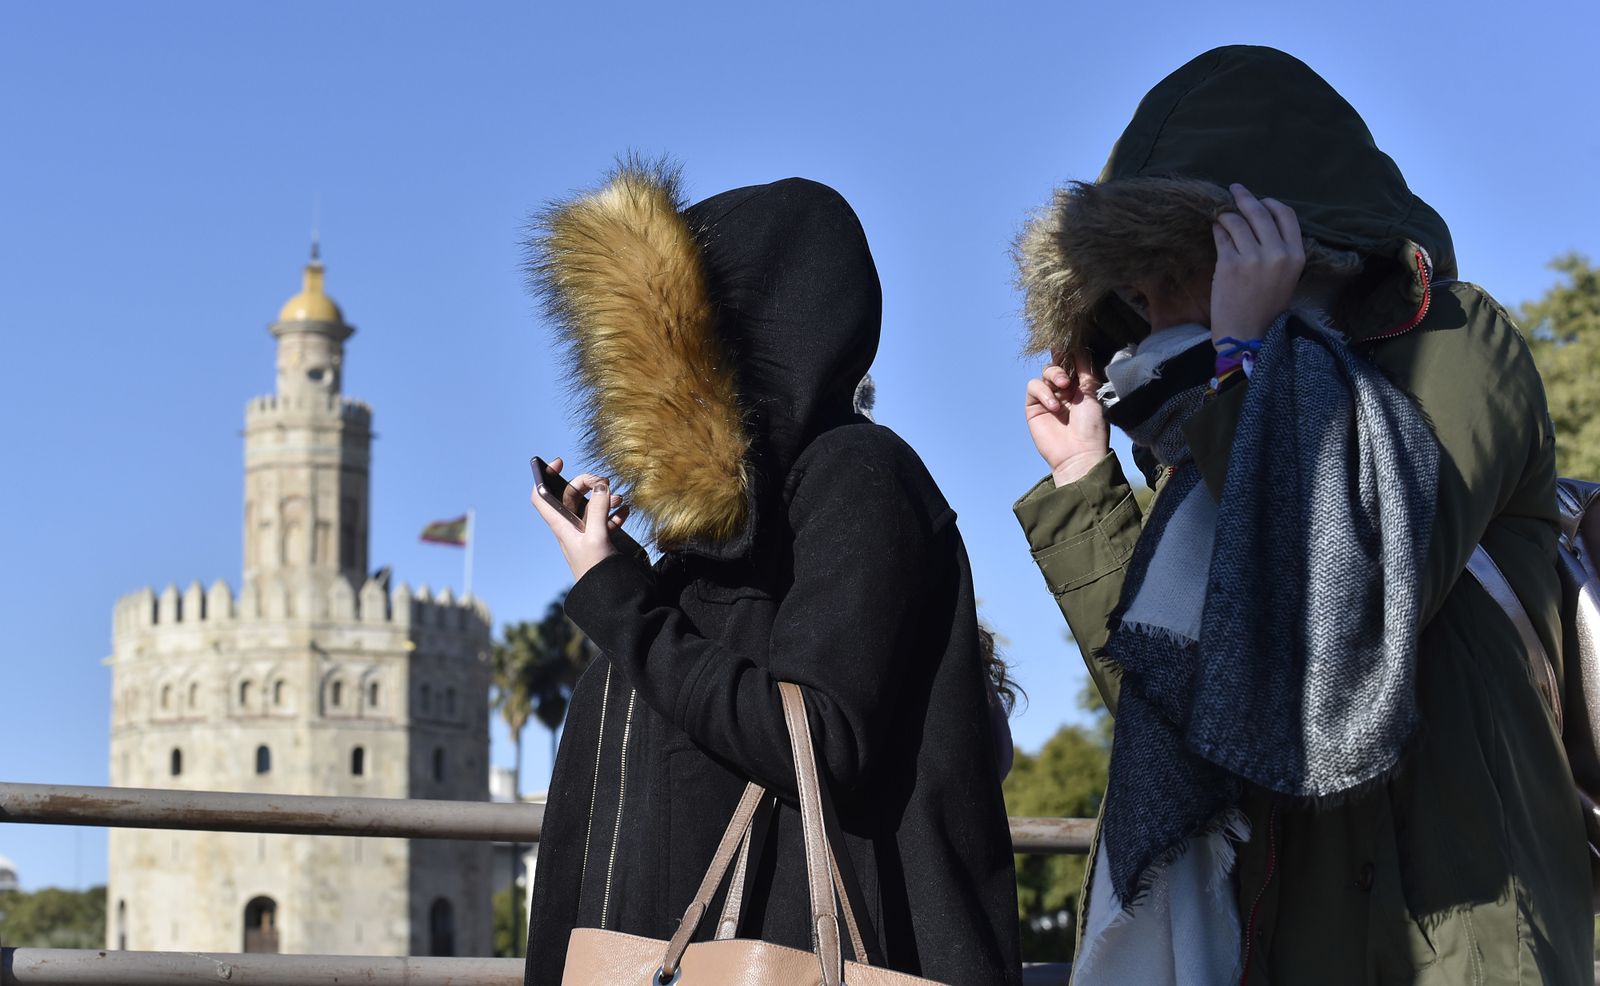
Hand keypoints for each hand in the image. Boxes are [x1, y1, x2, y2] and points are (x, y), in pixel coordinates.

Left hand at [529, 456, 629, 581]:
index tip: (559, 462)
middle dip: (587, 484)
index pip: (541, 495)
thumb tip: (602, 485)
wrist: (606, 597)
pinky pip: (604, 520)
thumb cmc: (595, 571)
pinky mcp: (600, 541)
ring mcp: (586, 534)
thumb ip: (600, 509)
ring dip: (604, 498)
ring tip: (620, 499)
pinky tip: (626, 512)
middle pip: (570, 496)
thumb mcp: (597, 537)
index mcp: (562, 525)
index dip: (544, 476)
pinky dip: (614, 513)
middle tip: (605, 482)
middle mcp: (571, 527)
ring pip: (590, 507)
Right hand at [1025, 351, 1108, 487]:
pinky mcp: (1034, 406)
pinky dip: (1042, 392)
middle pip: (1057, 363)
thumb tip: (1079, 346)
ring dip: (1052, 375)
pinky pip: (1033, 387)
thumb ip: (1085, 369)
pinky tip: (1053, 406)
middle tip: (1067, 378)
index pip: (1072, 362)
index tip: (1070, 343)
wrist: (1079, 453)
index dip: (1070, 352)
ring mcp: (1049, 397)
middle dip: (1061, 364)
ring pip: (1044, 372)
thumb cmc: (1092, 426)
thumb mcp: (1092, 392)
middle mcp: (1064, 389)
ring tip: (1061, 388)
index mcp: (1081, 385)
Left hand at [1211, 184, 1304, 343]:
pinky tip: (1215, 227)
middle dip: (1245, 197)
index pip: (1286, 214)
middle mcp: (1277, 253)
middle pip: (1260, 212)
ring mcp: (1252, 258)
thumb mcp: (1286, 276)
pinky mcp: (1229, 264)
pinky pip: (1222, 237)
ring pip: (1237, 222)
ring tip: (1221, 213)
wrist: (1248, 333)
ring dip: (1227, 214)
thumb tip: (1260, 221)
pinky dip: (1218, 229)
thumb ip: (1279, 249)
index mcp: (1296, 255)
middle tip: (1235, 189)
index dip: (1271, 202)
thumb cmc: (1266, 307)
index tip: (1260, 199)